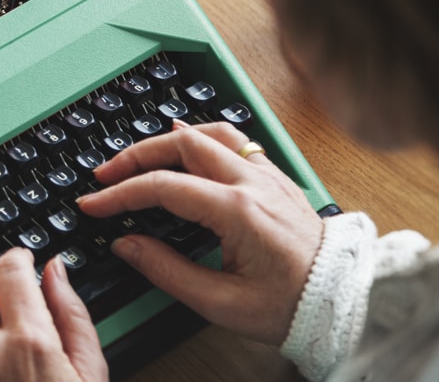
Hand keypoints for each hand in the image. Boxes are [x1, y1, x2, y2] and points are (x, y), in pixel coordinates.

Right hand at [77, 120, 321, 344]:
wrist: (344, 301)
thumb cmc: (291, 306)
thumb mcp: (221, 302)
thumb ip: (167, 271)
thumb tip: (126, 244)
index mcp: (237, 211)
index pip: (162, 187)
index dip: (120, 194)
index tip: (93, 204)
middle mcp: (251, 182)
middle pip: (180, 144)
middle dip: (135, 156)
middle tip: (105, 175)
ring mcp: (266, 174)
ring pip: (207, 133)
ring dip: (166, 139)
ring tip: (138, 156)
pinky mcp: (275, 178)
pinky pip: (233, 140)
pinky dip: (200, 136)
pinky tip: (186, 142)